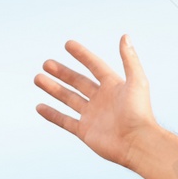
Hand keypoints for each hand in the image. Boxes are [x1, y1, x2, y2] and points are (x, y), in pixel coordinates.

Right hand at [34, 35, 156, 167]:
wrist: (137, 143)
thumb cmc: (139, 112)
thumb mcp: (137, 81)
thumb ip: (129, 59)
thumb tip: (125, 36)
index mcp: (114, 86)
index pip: (95, 66)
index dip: (82, 55)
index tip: (68, 44)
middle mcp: (102, 99)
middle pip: (78, 82)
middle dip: (62, 72)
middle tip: (46, 63)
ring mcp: (92, 116)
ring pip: (69, 99)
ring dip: (53, 89)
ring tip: (38, 78)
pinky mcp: (85, 131)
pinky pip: (65, 121)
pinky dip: (52, 114)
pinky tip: (39, 106)